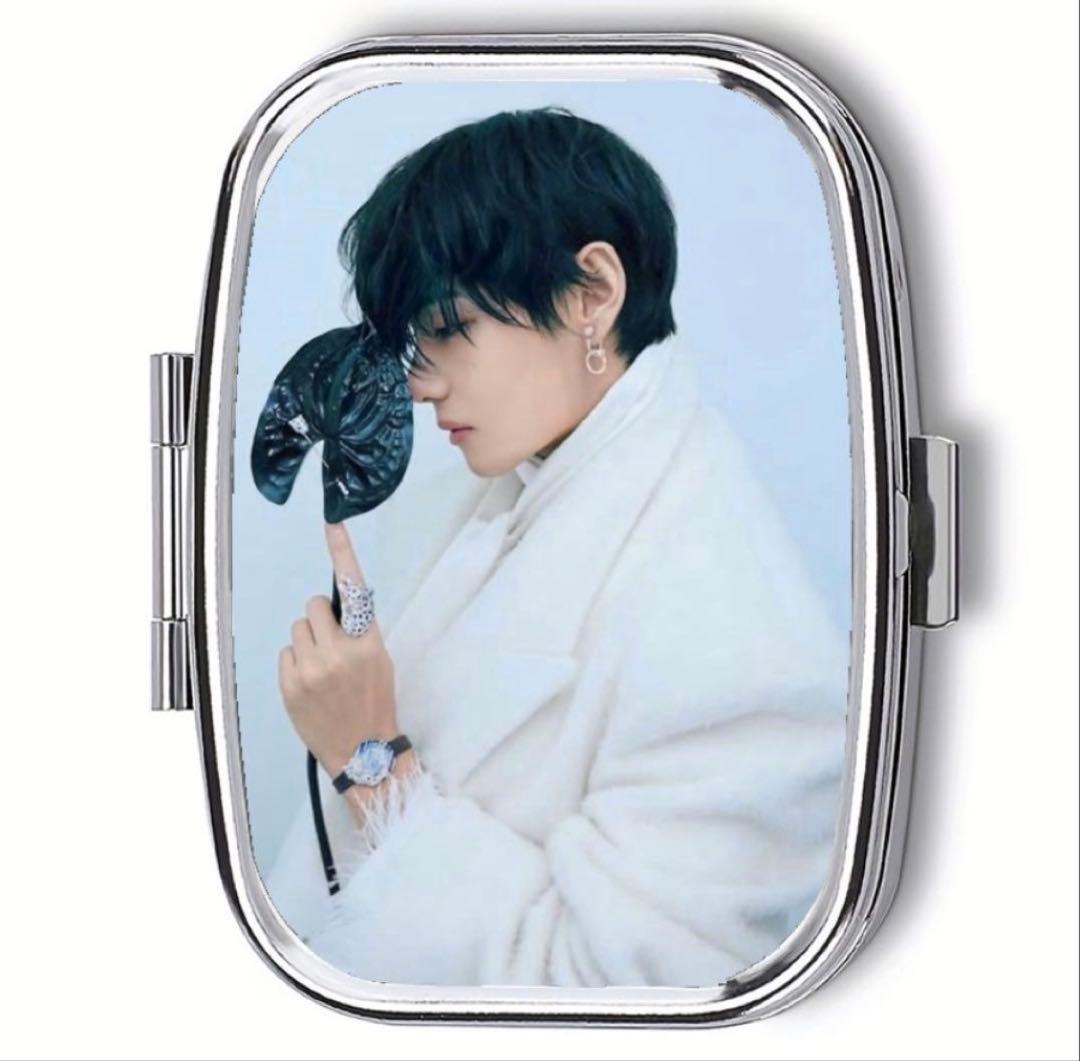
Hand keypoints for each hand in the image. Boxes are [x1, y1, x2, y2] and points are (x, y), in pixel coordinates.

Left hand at [278, 519, 399, 776]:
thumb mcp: (380, 661)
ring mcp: (311, 669)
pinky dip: (296, 664)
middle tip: (331, 644)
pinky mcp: (290, 685)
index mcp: (368, 642)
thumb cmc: (374, 701)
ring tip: (322, 669)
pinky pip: (286, 654)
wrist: (363, 752)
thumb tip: (336, 608)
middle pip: (313, 607)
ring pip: (297, 630)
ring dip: (307, 643)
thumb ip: (359, 632)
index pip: (354, 589)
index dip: (342, 552)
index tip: (332, 522)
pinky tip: (311, 684)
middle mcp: (338, 651)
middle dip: (320, 620)